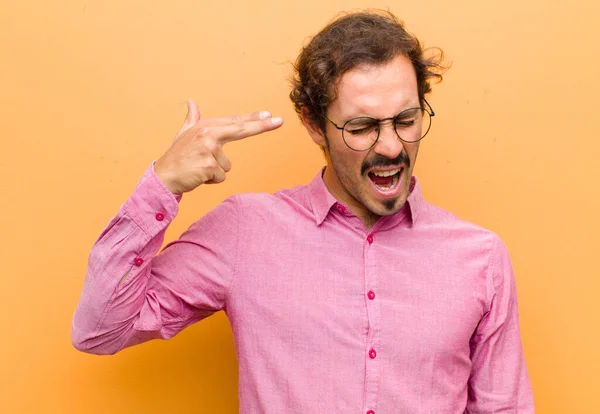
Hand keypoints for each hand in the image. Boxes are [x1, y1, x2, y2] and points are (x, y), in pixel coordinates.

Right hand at [154, 99, 283, 193]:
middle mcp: (209, 135)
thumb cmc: (176, 156)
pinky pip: (221, 177)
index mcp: (206, 126)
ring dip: (215, 171)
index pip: (235, 122)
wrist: (163, 176)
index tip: (270, 115)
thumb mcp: (184, 134)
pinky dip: (211, 180)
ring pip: (227, 165)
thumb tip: (192, 102)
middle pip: (241, 130)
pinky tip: (198, 176)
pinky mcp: (209, 166)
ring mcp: (210, 150)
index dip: (253, 119)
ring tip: (199, 168)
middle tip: (280, 121)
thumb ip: (192, 119)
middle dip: (262, 126)